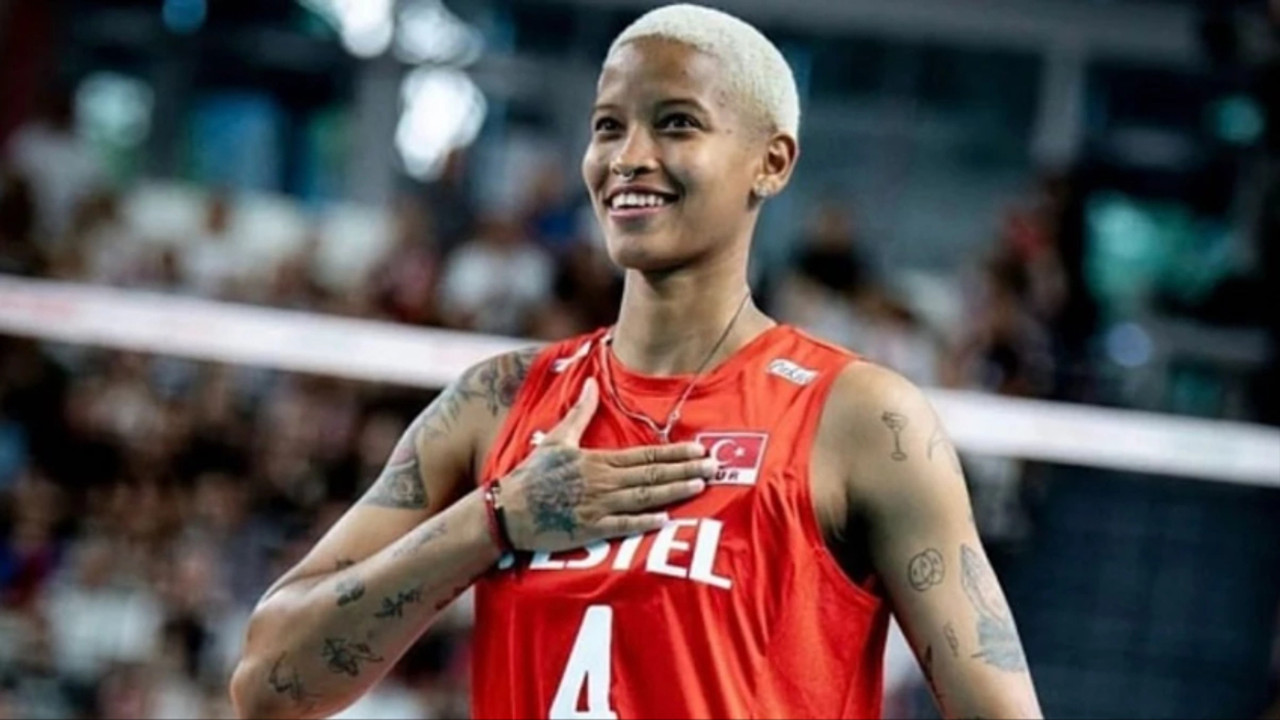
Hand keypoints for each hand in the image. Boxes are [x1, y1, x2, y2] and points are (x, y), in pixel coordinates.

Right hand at [498, 377, 714, 552]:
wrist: (507, 510)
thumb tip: (591, 383)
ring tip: (699, 486)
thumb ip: (580, 413)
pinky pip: (621, 526)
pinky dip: (643, 522)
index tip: (700, 450)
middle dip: (685, 469)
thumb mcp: (557, 439)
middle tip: (714, 467)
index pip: (646, 454)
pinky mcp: (589, 530)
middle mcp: (603, 482)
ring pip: (643, 497)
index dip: (675, 452)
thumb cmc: (532, 475)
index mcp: (598, 460)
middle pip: (652, 474)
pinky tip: (665, 518)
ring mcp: (597, 506)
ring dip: (673, 491)